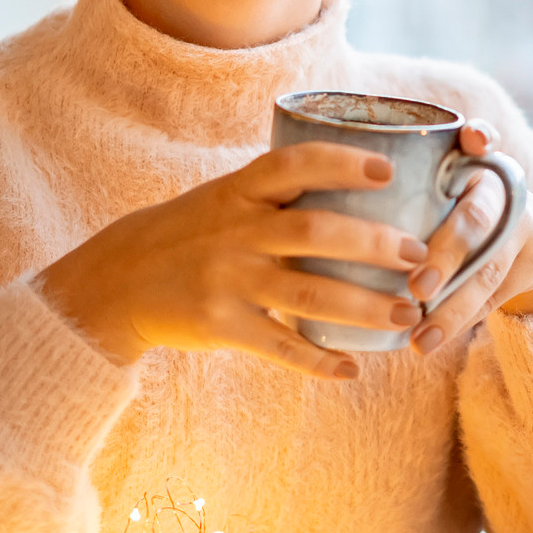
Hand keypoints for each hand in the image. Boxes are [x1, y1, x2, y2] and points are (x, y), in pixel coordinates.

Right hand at [38, 144, 428, 379]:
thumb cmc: (187, 233)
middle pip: (315, 233)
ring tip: (407, 316)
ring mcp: (227, 280)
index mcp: (238, 192)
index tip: (386, 168)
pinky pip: (279, 347)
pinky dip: (317, 362)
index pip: (293, 165)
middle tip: (418, 256)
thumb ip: (275, 192)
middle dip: (374, 244)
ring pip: (309, 296)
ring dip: (364, 309)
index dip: (341, 163)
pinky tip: (351, 370)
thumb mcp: (221, 197)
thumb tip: (350, 172)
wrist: (114, 282)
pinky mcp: (220, 325)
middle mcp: (235, 232)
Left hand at [405, 120, 532, 354]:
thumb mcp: (434, 187)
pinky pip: (492, 298)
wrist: (528, 238)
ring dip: (454, 306)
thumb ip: (398, 189)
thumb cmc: (451, 209)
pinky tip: (429, 342)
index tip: (476, 142)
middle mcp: (504, 191)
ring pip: (489, 269)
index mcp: (475, 161)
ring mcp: (522, 229)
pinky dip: (459, 321)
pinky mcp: (532, 266)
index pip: (483, 138)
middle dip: (447, 254)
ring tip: (420, 337)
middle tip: (417, 287)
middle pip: (477, 219)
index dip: (481, 136)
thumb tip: (316, 214)